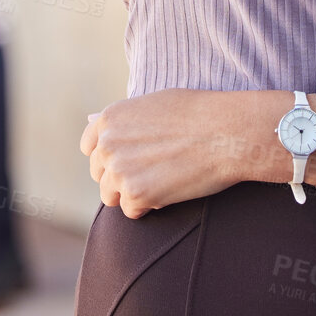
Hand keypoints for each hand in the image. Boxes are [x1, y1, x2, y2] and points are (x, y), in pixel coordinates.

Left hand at [80, 89, 315, 217]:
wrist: (226, 131)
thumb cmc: (197, 114)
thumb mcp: (152, 104)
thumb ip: (123, 120)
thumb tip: (94, 123)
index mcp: (109, 119)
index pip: (90, 148)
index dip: (109, 157)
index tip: (128, 161)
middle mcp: (107, 143)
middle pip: (100, 174)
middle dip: (121, 177)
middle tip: (151, 174)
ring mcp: (118, 169)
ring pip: (111, 196)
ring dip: (132, 195)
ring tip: (160, 184)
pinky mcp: (136, 194)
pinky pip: (132, 211)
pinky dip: (148, 208)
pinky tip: (169, 192)